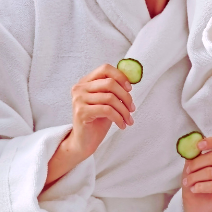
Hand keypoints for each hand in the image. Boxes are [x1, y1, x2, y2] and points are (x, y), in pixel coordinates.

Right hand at [45, 64, 134, 185]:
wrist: (84, 142)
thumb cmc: (96, 121)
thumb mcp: (107, 102)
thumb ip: (114, 91)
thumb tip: (130, 82)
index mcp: (86, 82)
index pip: (105, 69)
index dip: (120, 77)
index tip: (129, 89)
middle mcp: (80, 88)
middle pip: (110, 83)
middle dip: (126, 96)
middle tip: (132, 108)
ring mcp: (79, 99)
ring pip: (110, 98)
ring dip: (124, 110)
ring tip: (128, 119)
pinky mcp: (81, 112)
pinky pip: (107, 110)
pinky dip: (118, 117)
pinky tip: (122, 125)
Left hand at [182, 135, 211, 211]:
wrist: (195, 206)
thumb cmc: (195, 182)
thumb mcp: (191, 166)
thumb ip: (193, 154)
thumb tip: (190, 144)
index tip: (198, 145)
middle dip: (196, 164)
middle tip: (187, 171)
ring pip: (211, 172)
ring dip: (195, 177)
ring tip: (187, 182)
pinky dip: (200, 186)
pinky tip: (194, 189)